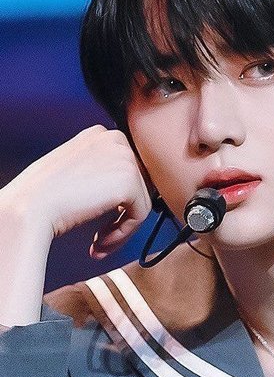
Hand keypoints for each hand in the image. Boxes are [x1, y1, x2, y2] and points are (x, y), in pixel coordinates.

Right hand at [2, 124, 151, 257]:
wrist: (29, 208)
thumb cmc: (44, 195)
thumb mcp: (77, 168)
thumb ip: (102, 169)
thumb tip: (127, 189)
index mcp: (102, 134)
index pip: (128, 169)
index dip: (119, 199)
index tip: (103, 218)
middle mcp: (117, 139)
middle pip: (139, 184)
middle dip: (123, 214)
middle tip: (102, 236)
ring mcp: (125, 158)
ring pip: (142, 201)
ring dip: (122, 227)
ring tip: (99, 242)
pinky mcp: (129, 181)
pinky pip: (141, 214)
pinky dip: (123, 233)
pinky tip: (99, 242)